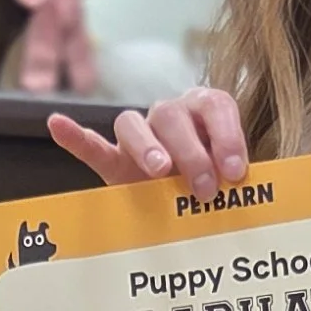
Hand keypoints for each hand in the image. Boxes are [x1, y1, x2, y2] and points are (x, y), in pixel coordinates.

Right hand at [48, 86, 248, 200]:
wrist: (195, 205)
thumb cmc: (222, 186)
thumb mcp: (238, 178)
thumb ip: (241, 175)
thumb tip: (254, 185)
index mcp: (206, 110)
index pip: (216, 106)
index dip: (227, 135)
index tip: (236, 171)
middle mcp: (172, 115)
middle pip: (172, 115)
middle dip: (191, 152)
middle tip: (205, 188)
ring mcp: (140, 136)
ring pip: (133, 123)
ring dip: (147, 146)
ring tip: (159, 172)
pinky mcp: (115, 161)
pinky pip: (93, 145)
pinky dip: (75, 136)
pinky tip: (56, 124)